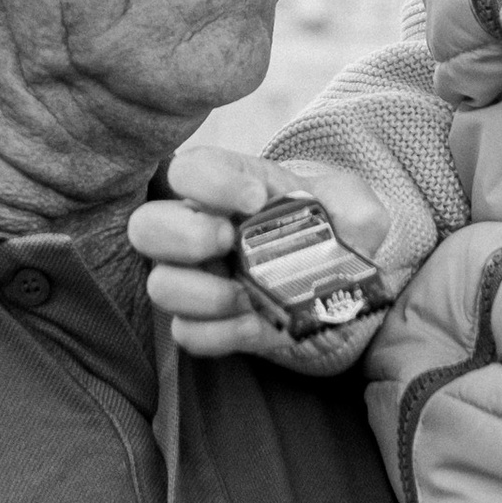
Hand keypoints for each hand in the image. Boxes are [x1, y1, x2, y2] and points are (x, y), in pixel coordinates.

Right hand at [127, 139, 390, 369]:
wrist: (330, 285)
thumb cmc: (328, 230)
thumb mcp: (352, 206)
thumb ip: (356, 205)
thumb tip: (354, 223)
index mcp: (225, 186)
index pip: (187, 168)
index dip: (210, 181)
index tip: (255, 199)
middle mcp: (195, 228)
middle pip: (145, 226)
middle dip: (184, 236)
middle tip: (229, 241)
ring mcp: (194, 278)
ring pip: (159, 285)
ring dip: (201, 293)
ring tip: (245, 295)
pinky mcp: (205, 322)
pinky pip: (185, 334)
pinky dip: (219, 334)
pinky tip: (254, 325)